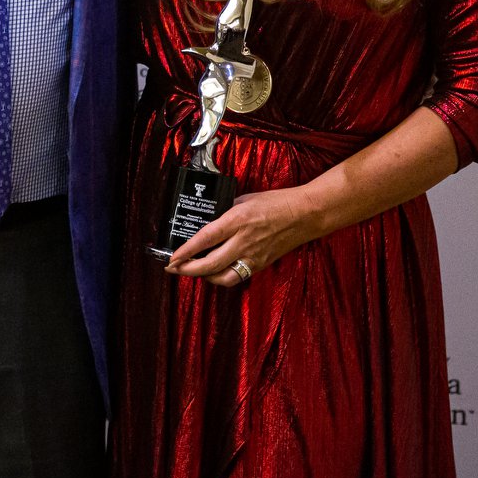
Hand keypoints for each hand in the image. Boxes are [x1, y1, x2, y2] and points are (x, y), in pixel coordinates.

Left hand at [165, 185, 320, 287]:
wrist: (305, 214)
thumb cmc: (275, 202)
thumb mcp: (244, 199)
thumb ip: (225, 211)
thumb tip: (208, 220)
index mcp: (238, 220)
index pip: (205, 238)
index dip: (186, 250)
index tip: (172, 257)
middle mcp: (244, 241)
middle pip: (210, 264)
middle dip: (187, 269)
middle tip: (173, 268)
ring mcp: (253, 256)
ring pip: (223, 277)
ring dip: (204, 277)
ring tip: (191, 271)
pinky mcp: (261, 264)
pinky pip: (237, 276)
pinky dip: (222, 277)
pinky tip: (213, 272)